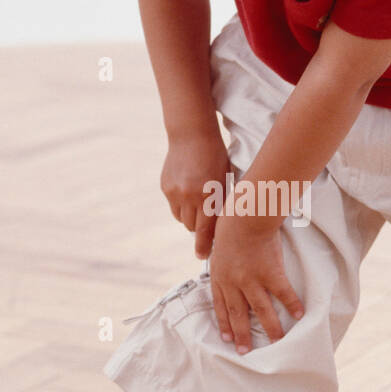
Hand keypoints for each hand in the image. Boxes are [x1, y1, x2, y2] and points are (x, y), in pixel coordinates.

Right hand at [160, 129, 231, 258]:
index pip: (205, 229)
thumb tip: (221, 229)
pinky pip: (174, 207)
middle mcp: (189, 196)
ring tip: (199, 202)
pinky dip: (182, 205)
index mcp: (208, 194)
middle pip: (192, 227)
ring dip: (190, 217)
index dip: (204, 246)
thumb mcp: (225, 179)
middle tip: (208, 220)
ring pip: (182, 219)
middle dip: (200, 227)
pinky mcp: (165, 187)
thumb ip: (221, 203)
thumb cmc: (216, 156)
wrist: (191, 134)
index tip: (202, 257)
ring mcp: (174, 192)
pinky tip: (189, 190)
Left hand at [209, 215, 303, 352]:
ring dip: (270, 327)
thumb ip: (217, 255)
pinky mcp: (271, 274)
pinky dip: (292, 304)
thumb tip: (206, 254)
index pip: (220, 305)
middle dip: (241, 335)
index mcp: (220, 275)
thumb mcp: (216, 242)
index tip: (227, 339)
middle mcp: (234, 283)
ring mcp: (252, 280)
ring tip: (277, 341)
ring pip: (261, 310)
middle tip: (245, 352)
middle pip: (238, 314)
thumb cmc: (230, 222)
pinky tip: (300, 315)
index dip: (224, 323)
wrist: (245, 216)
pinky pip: (283, 293)